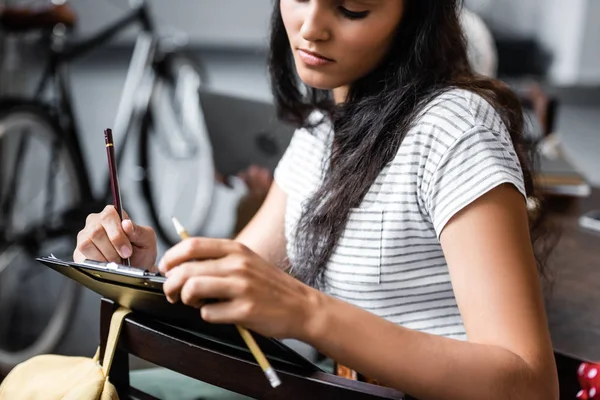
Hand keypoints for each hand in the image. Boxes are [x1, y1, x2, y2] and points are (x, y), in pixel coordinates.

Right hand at [73, 205, 157, 269]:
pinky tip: (107, 265)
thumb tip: (126, 224)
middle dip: (112, 250)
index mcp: (112, 214)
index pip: (108, 217)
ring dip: (104, 257)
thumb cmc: (140, 251)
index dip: (117, 236)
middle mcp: (95, 222)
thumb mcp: (147, 240)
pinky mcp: (79, 251)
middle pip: (96, 232)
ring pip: (87, 244)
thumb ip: (138, 231)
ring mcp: (84, 236)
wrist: (135, 268)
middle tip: (123, 259)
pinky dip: (97, 264)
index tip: (127, 251)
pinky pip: (81, 256)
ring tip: (116, 262)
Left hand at [159, 237, 321, 339]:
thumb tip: (181, 264)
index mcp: (236, 249)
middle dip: (171, 285)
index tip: (166, 268)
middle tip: (173, 294)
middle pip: (185, 270)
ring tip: (196, 303)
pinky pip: (208, 313)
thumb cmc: (270, 285)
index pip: (191, 245)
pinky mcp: (245, 311)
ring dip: (186, 299)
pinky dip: (207, 316)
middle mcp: (238, 265)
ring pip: (192, 290)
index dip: (171, 257)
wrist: (301, 305)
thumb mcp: (247, 261)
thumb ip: (219, 259)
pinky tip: (220, 314)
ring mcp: (242, 287)